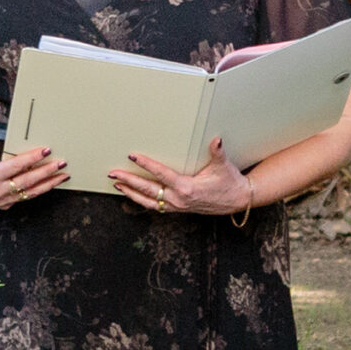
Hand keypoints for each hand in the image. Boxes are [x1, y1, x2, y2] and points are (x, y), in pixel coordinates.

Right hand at [0, 144, 69, 208]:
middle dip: (47, 171)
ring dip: (48, 183)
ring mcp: (1, 200)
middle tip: (61, 163)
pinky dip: (37, 190)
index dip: (33, 157)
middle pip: (28, 181)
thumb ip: (4, 155)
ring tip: (62, 175)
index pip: (17, 165)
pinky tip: (48, 184)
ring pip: (30, 192)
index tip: (46, 150)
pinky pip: (24, 197)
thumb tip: (25, 150)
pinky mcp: (3, 205)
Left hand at [110, 135, 250, 215]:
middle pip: (148, 189)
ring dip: (131, 193)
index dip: (146, 164)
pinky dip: (141, 201)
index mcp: (187, 188)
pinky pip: (155, 206)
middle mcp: (178, 199)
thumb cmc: (229, 182)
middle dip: (129, 181)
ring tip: (117, 185)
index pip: (161, 174)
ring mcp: (177, 206)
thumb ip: (217, 152)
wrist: (236, 200)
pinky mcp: (178, 209)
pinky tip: (132, 195)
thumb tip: (216, 140)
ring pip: (148, 201)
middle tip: (113, 174)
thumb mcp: (223, 166)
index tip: (132, 156)